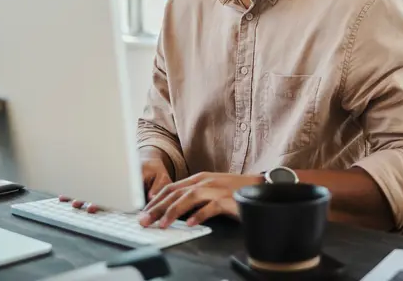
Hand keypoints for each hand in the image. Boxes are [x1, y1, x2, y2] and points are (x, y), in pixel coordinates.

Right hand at [59, 149, 172, 212]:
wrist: (148, 157)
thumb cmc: (155, 169)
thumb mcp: (162, 176)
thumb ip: (158, 187)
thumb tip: (150, 198)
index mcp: (131, 172)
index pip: (116, 186)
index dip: (105, 197)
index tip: (94, 205)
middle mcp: (117, 173)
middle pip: (101, 185)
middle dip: (89, 195)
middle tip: (77, 204)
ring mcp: (110, 175)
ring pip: (93, 183)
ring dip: (81, 191)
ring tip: (68, 199)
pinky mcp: (105, 177)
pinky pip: (90, 181)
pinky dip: (79, 187)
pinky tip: (65, 194)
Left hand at [139, 172, 260, 228]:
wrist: (259, 185)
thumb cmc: (233, 190)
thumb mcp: (209, 190)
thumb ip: (192, 196)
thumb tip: (172, 209)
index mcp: (198, 179)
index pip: (171, 188)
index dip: (155, 200)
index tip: (144, 213)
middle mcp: (205, 181)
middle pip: (176, 193)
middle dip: (157, 207)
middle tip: (145, 221)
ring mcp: (216, 189)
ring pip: (189, 197)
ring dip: (174, 211)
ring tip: (163, 223)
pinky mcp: (228, 199)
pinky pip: (211, 207)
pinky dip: (199, 215)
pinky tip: (191, 224)